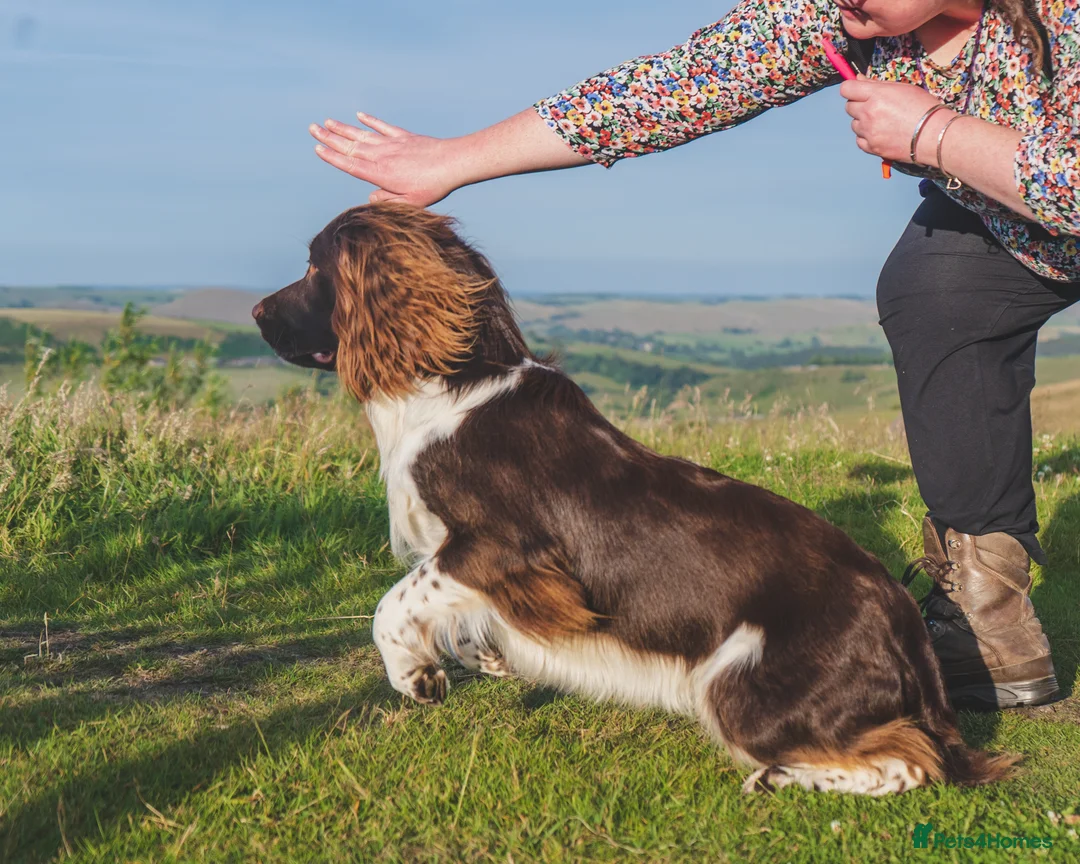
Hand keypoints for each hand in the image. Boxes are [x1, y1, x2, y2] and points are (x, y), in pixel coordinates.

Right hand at [310, 113, 464, 205]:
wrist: (452, 164)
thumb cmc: (432, 187)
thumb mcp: (408, 203)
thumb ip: (386, 201)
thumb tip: (371, 197)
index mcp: (380, 173)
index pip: (350, 164)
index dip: (332, 157)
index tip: (317, 148)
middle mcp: (382, 156)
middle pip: (350, 146)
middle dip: (329, 137)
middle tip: (311, 128)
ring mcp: (392, 144)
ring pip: (362, 135)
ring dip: (344, 128)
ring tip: (327, 121)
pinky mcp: (404, 137)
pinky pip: (383, 127)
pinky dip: (371, 121)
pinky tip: (359, 115)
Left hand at [840, 78, 946, 164]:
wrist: (934, 134)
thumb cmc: (923, 108)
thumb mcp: (903, 88)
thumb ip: (878, 84)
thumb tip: (859, 79)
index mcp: (876, 95)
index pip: (846, 89)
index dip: (851, 89)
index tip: (857, 91)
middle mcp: (868, 113)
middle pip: (849, 107)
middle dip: (859, 105)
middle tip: (876, 107)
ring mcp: (868, 132)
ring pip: (854, 124)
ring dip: (863, 122)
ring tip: (883, 122)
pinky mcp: (871, 147)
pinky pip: (859, 140)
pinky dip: (867, 137)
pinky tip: (881, 134)